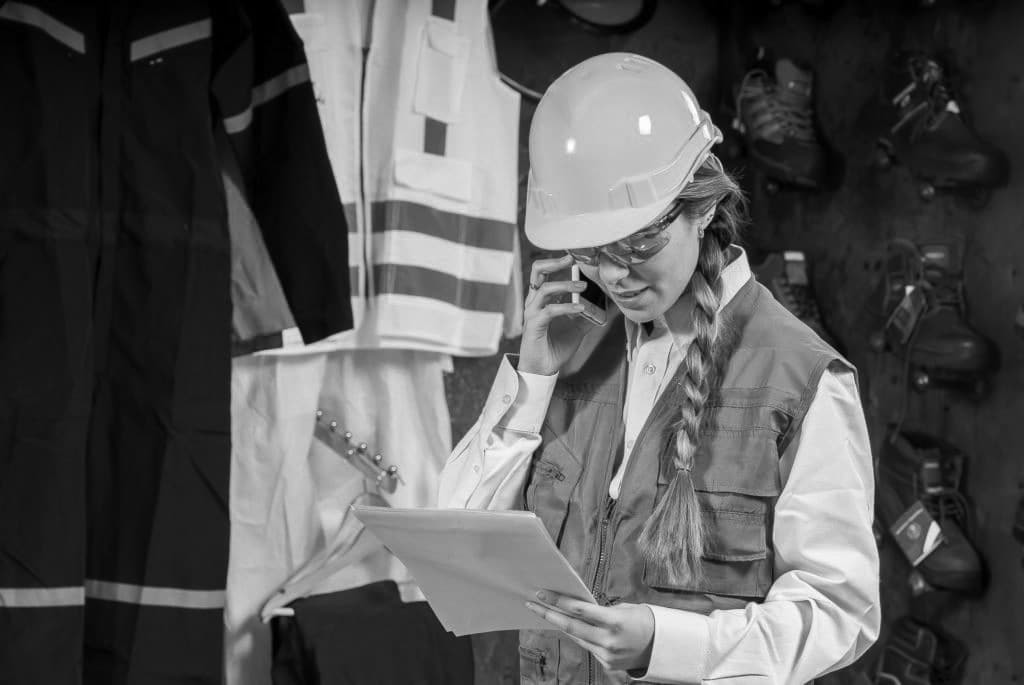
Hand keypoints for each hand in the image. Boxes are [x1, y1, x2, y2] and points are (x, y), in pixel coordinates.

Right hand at [519, 255, 596, 375]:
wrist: (542, 370)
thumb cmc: (555, 348)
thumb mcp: (576, 329)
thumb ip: (587, 315)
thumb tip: (605, 306)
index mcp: (541, 299)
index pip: (545, 272)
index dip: (558, 262)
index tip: (575, 257)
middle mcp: (534, 302)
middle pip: (536, 271)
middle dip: (555, 262)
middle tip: (571, 259)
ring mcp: (532, 313)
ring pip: (545, 288)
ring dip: (566, 285)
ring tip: (583, 287)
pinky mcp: (534, 325)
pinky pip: (550, 310)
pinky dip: (566, 307)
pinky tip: (579, 308)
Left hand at [525, 590, 654, 673]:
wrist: (662, 646)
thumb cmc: (645, 621)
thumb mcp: (625, 609)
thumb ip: (601, 611)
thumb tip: (579, 608)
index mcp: (614, 621)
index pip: (578, 609)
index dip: (558, 601)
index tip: (543, 593)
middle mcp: (608, 640)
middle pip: (570, 626)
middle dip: (548, 614)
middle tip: (532, 604)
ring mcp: (606, 654)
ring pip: (576, 637)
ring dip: (560, 625)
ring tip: (546, 612)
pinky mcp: (606, 663)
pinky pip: (587, 646)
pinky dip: (579, 636)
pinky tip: (570, 626)